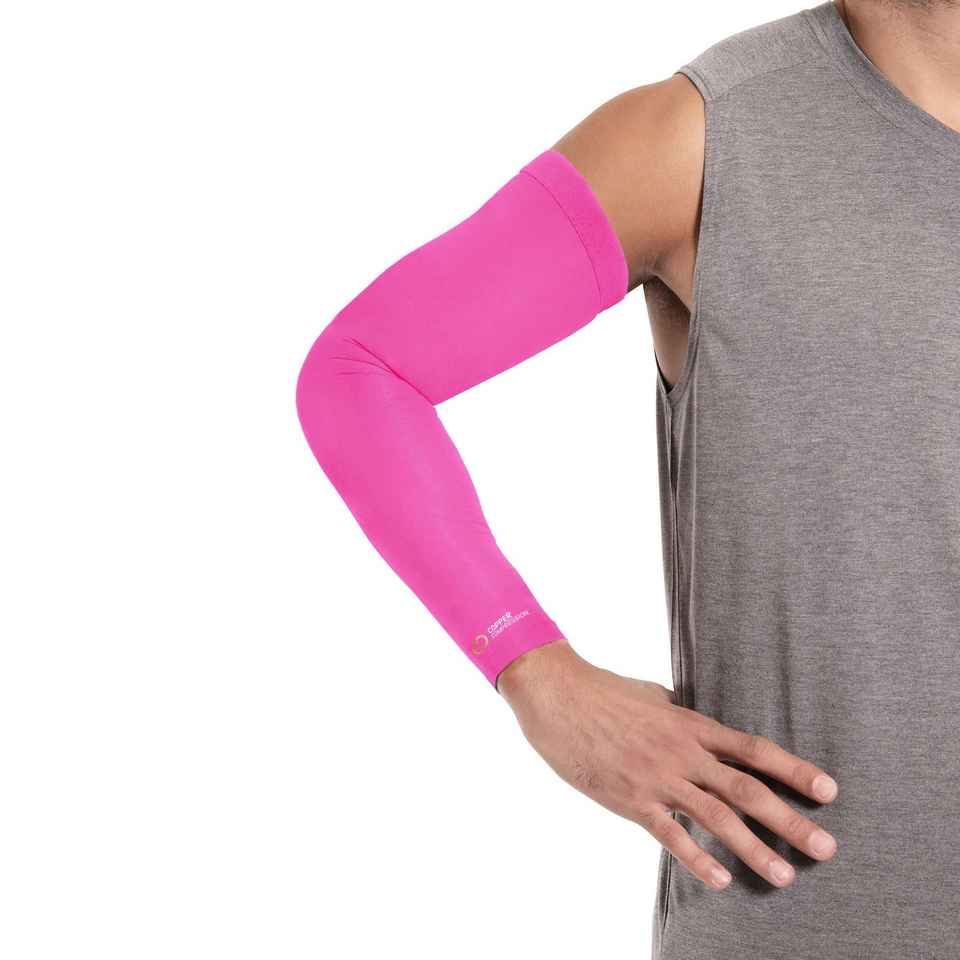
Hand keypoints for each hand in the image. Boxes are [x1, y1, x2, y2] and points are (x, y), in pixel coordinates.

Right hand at [497, 639, 838, 890]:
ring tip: (786, 876)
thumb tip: (694, 718)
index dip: (794, 769)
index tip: (829, 790)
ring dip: (755, 849)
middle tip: (827, 848)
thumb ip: (679, 713)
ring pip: (717, 818)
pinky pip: (671, 835)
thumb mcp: (652, 694)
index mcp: (690, 724)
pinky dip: (699, 859)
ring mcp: (658, 777)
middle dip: (791, 821)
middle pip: (747, 790)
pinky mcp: (631, 799)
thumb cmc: (603, 690)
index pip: (753, 749)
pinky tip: (722, 879)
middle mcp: (682, 752)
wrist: (558, 695)